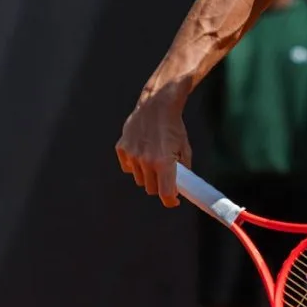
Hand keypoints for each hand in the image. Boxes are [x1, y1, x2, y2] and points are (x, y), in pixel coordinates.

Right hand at [115, 91, 191, 206]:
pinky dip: (135, 165)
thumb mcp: (185, 147)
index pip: (165, 193)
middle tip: (166, 175)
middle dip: (160, 185)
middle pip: (151, 189)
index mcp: (164, 162)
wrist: (157, 104)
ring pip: (139, 178)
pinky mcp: (122, 148)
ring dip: (147, 175)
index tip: (174, 201)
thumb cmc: (173, 126)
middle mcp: (146, 161)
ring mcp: (132, 155)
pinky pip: (128, 167)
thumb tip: (182, 185)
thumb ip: (184, 168)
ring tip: (155, 158)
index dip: (171, 201)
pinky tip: (143, 152)